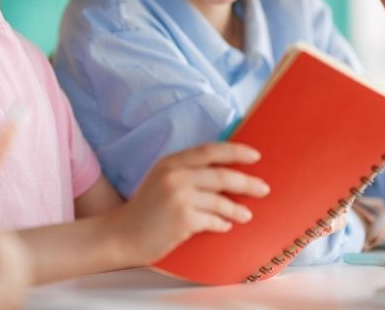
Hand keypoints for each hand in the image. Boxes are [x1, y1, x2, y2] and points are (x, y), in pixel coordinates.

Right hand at [110, 142, 269, 264]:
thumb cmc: (145, 210)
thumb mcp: (161, 179)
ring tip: (246, 216)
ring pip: (221, 201)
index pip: (210, 150)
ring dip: (237, 210)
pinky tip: (225, 226)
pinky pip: (213, 221)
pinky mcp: (183, 219)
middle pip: (222, 175)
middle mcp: (176, 175)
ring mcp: (179, 197)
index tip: (255, 156)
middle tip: (263, 189)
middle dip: (247, 182)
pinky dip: (222, 224)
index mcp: (171, 162)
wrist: (122, 235)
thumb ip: (186, 171)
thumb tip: (224, 173)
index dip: (235, 151)